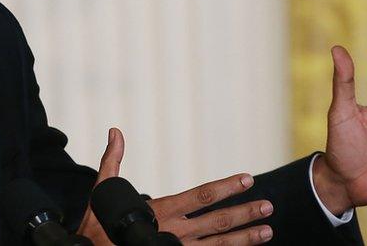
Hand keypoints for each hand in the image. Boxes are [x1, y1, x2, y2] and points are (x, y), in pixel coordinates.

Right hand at [78, 128, 273, 244]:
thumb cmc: (99, 225)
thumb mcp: (103, 190)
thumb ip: (113, 160)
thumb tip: (115, 131)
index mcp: (162, 210)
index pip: (201, 196)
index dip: (226, 187)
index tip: (247, 179)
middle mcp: (175, 232)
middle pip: (217, 222)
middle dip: (244, 213)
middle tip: (268, 206)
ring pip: (219, 245)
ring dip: (245, 238)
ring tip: (267, 231)